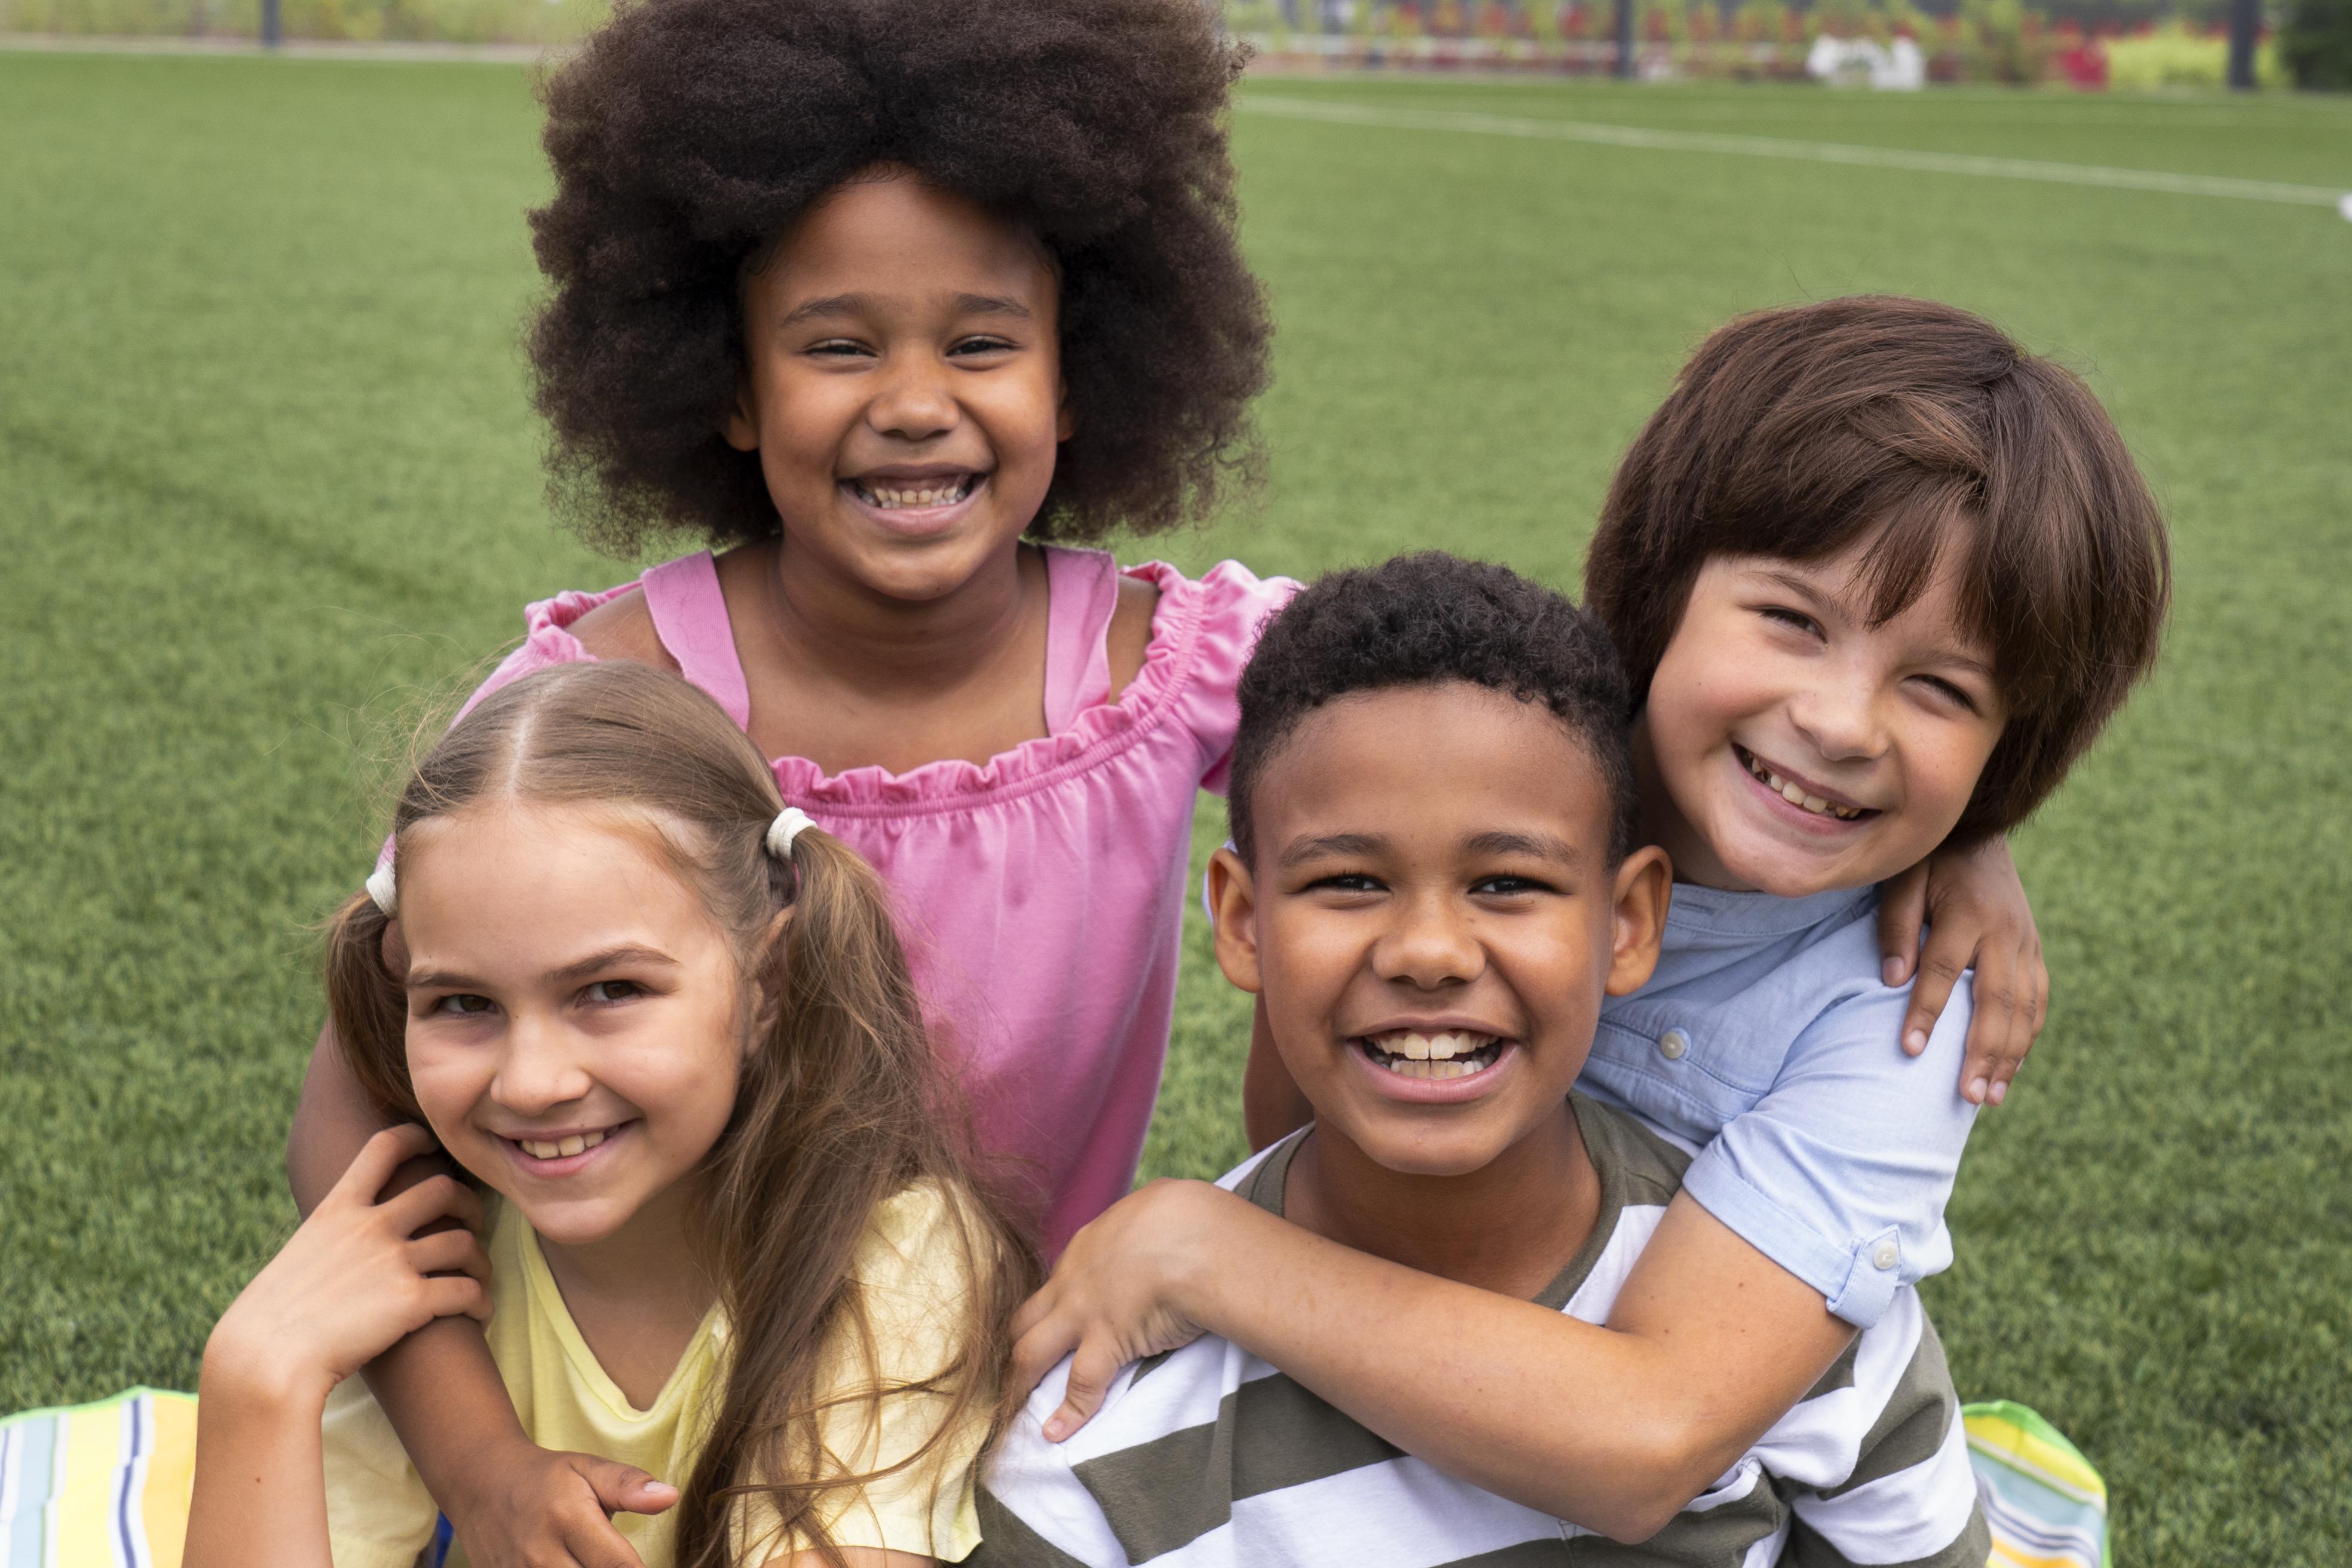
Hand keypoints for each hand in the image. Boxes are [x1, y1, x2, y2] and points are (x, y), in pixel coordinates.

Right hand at [207, 1124, 489, 1408]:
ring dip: (481, 1261)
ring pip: (465, 1243)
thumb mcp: (297, 1257)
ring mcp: (394, 1261)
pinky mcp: (412, 1300)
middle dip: (468, 1202)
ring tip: (480, 1278)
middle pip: (443, 1189)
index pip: (384, 1148)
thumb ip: (329, 1241)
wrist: (265, 1360)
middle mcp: (371, 1226)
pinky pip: (468, 1291)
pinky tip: (481, 1314)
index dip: (416, 1138)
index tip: (432, 1144)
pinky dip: (483, 1301)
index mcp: (337, 1209)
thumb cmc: (270, 1319)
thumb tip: (339, 1246)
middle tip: (474, 1222)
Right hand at [441, 1440, 678, 1567]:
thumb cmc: (547, 1478)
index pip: (617, 1565)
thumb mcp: (589, 1468)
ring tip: (594, 1562)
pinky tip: (574, 1566)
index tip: (645, 1566)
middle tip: (621, 1563)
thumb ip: (628, 1485)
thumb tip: (670, 1496)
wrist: (483, 1485)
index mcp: (568, 1518)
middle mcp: (540, 1553)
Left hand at [1009, 1179, 1229, 1441]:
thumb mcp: (1156, 1205)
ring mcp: (1084, 1312)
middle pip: (1025, 1317)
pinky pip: (1080, 1384)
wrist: (1197, 1237)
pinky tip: (1056, 1433)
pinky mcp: (1106, 1341)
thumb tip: (1159, 1214)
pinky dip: (1068, 1414)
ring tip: (1014, 1406)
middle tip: (1012, 1370)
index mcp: (1086, 1246)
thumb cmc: (1188, 1215)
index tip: (1053, 1327)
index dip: (1051, 1310)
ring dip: (1021, 1381)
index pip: (1056, 1283)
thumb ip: (1145, 1221)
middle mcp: (1072, 1280)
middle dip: (1014, 1345)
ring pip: (1033, 1351)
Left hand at [1877, 837, 2048, 1107]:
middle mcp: (2006, 932)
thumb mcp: (1902, 879)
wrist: (1981, 831)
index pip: (1944, 970)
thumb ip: (1897, 925)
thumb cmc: (1930, 859)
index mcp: (1968, 912)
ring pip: (2024, 1009)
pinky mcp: (2036, 950)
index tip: (1910, 1051)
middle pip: (1996, 1001)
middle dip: (1983, 1052)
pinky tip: (2013, 1068)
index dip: (1926, 1011)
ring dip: (2009, 1056)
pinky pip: (2038, 1001)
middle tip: (1967, 1096)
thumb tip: (1893, 978)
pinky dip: (2027, 1037)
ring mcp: (2027, 943)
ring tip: (1990, 1098)